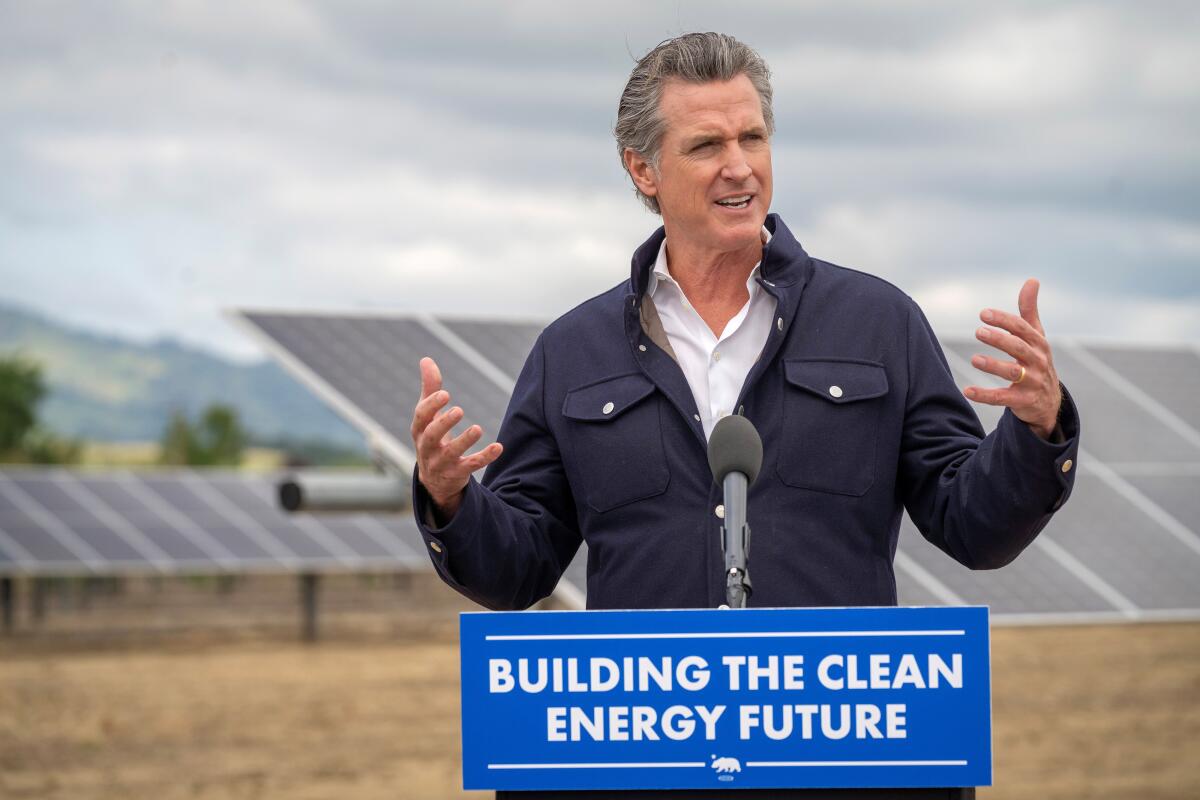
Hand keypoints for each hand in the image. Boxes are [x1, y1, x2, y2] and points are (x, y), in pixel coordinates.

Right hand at [410, 356, 502, 519]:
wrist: (434, 479)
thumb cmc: (431, 436)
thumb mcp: (428, 415)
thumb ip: (429, 388)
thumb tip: (426, 359)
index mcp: (420, 430)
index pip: (421, 417)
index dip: (431, 405)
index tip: (445, 393)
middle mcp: (427, 447)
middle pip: (432, 436)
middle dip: (444, 424)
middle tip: (459, 410)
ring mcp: (441, 463)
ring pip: (451, 453)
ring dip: (464, 441)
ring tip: (478, 428)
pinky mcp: (458, 473)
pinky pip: (471, 466)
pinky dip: (484, 457)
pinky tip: (498, 447)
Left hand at [963, 279, 1062, 439]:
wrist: (1048, 402)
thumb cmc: (1037, 361)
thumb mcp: (1036, 337)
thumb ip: (1029, 311)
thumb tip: (1032, 280)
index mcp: (1039, 344)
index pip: (1022, 328)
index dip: (1004, 320)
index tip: (983, 314)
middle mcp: (1038, 362)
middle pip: (1019, 348)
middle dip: (1000, 339)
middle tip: (978, 331)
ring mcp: (1032, 382)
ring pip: (1013, 373)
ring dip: (994, 365)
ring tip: (974, 359)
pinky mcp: (1023, 401)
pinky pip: (1003, 398)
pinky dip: (985, 395)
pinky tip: (968, 390)